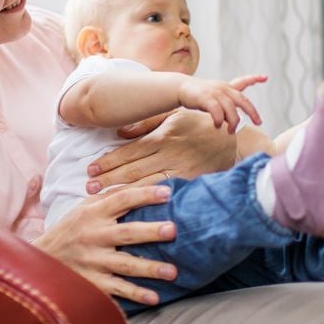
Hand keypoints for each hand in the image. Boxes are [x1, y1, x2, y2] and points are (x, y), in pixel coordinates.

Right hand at [32, 186, 177, 304]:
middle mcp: (93, 236)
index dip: (144, 195)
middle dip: (151, 232)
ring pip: (125, 265)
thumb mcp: (82, 209)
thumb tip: (138, 185)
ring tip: (173, 271)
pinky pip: (117, 289)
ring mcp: (93, 261)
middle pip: (127, 233)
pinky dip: (135, 294)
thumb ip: (107, 198)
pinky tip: (154, 297)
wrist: (40, 262)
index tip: (167, 193)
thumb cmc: (68, 231)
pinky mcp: (92, 283)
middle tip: (174, 230)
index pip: (121, 200)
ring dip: (150, 268)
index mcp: (93, 213)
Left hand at [85, 109, 239, 192]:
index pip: (129, 150)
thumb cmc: (200, 125)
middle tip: (88, 187)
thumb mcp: (173, 116)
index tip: (91, 168)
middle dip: (109, 178)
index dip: (109, 160)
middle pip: (133, 168)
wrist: (235, 140)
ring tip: (101, 199)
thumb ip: (146, 124)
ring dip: (122, 192)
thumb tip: (120, 133)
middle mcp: (170, 153)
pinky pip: (165, 193)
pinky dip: (147, 200)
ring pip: (145, 183)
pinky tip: (131, 208)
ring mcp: (181, 169)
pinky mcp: (191, 182)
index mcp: (163, 135)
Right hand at [177, 74, 266, 132]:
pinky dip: (219, 120)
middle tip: (258, 122)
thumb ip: (225, 106)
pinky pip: (217, 111)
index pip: (243, 81)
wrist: (180, 88)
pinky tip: (218, 125)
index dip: (254, 79)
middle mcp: (223, 88)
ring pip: (231, 108)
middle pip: (242, 100)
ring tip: (231, 131)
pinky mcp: (206, 98)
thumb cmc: (198, 95)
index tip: (265, 77)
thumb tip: (233, 121)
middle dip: (252, 112)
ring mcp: (215, 93)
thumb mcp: (214, 96)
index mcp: (226, 87)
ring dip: (233, 121)